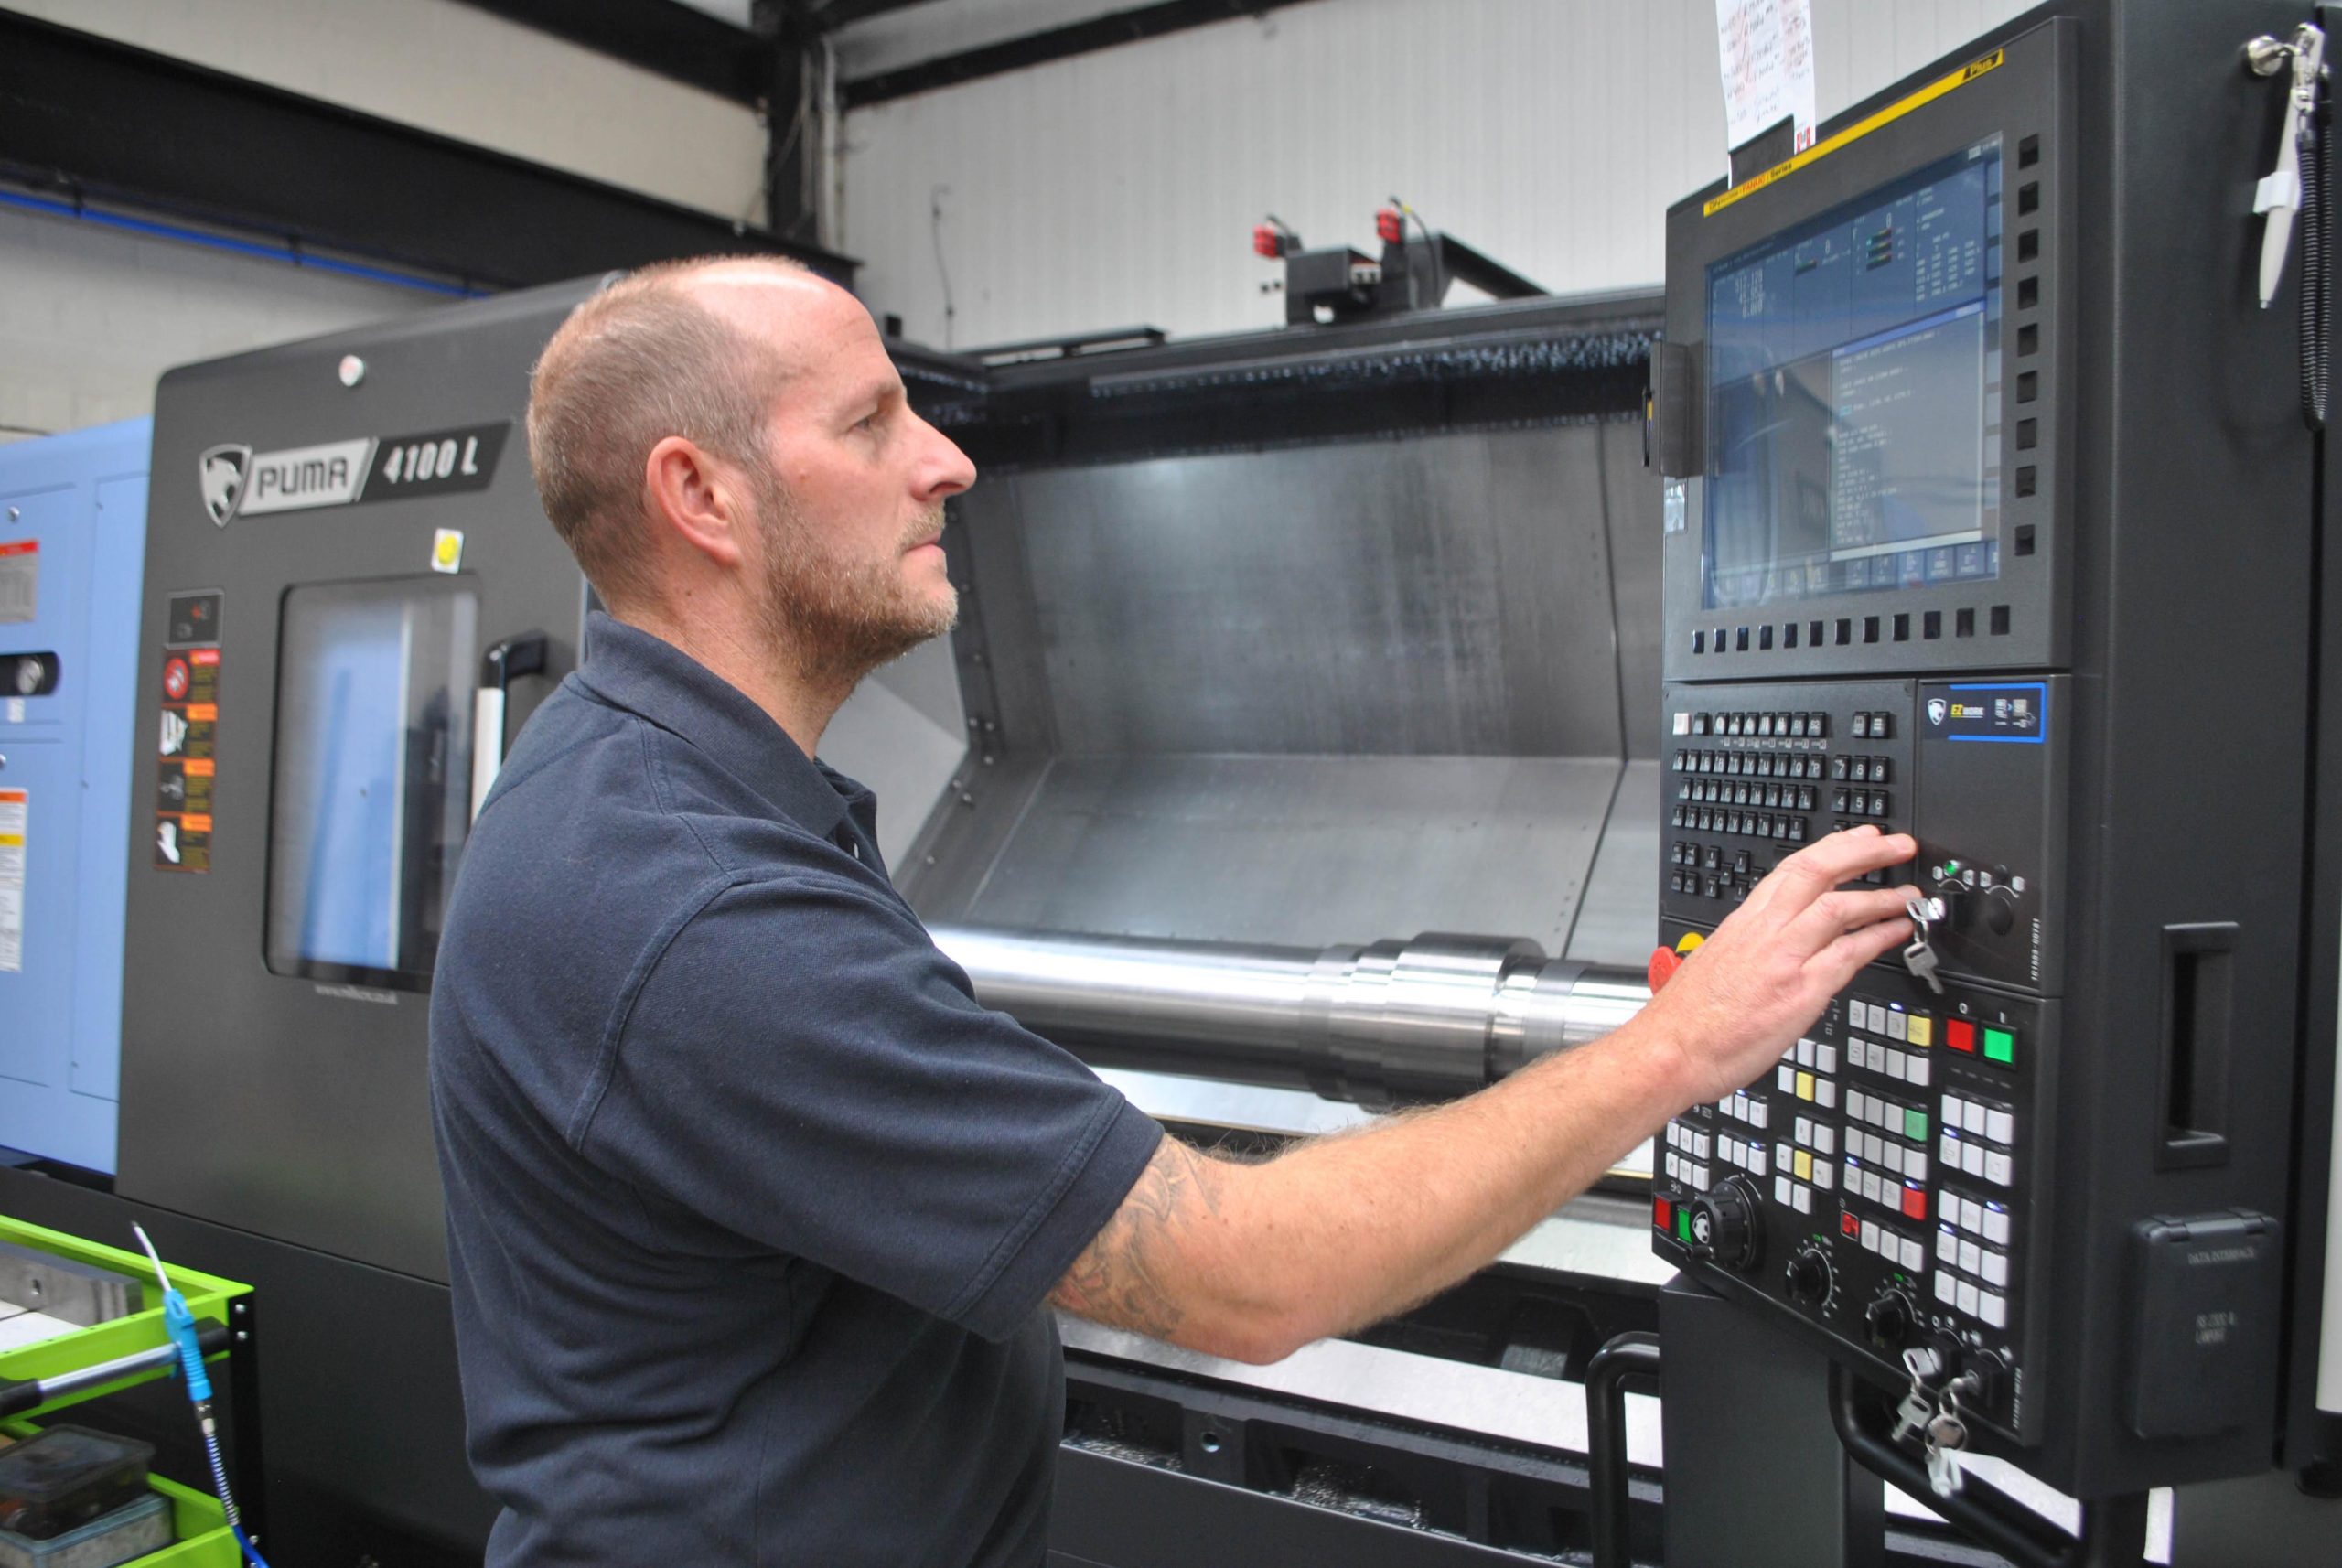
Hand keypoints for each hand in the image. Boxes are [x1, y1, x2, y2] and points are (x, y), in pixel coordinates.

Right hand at [1638, 826, 1918, 1104]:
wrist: (1669, 1052)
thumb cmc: (1685, 1020)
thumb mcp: (1713, 965)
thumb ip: (1749, 950)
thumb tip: (1775, 951)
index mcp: (1742, 924)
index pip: (1792, 870)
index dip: (1831, 848)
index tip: (1857, 839)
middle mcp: (1763, 933)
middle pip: (1818, 871)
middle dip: (1864, 852)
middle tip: (1897, 845)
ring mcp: (1783, 959)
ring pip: (1838, 907)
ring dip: (1881, 896)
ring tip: (1908, 895)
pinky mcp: (1800, 992)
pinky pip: (1848, 955)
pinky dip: (1879, 937)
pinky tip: (1897, 932)